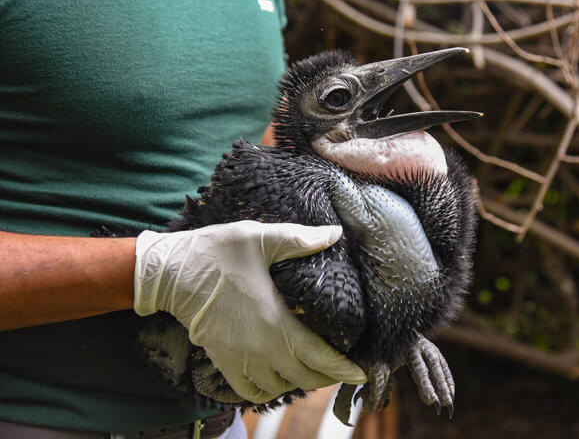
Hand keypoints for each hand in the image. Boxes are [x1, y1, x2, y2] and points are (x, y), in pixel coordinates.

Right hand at [133, 220, 365, 402]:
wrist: (169, 273)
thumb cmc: (216, 252)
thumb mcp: (259, 238)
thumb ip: (298, 240)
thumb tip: (335, 234)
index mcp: (275, 321)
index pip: (319, 356)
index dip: (342, 369)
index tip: (360, 374)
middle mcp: (260, 348)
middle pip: (303, 377)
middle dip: (326, 377)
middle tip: (340, 369)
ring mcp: (239, 358)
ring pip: (279, 387)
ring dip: (299, 383)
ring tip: (312, 372)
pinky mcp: (222, 360)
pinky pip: (249, 392)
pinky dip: (267, 392)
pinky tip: (276, 379)